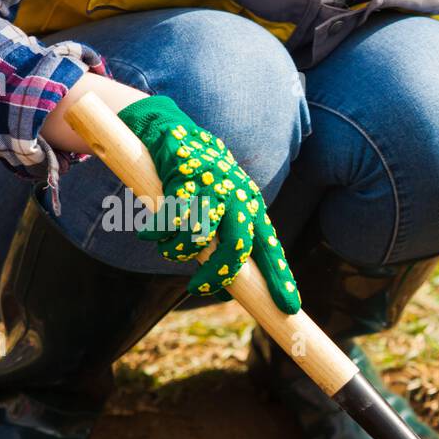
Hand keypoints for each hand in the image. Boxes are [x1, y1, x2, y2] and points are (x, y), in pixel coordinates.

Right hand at [116, 96, 300, 312]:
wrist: (170, 131)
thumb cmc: (198, 178)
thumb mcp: (222, 205)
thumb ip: (229, 238)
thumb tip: (229, 288)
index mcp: (250, 207)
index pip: (270, 248)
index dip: (280, 278)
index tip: (289, 307)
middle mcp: (237, 198)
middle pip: (235, 249)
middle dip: (217, 276)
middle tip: (199, 288)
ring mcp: (211, 188)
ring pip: (197, 239)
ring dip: (177, 251)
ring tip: (167, 247)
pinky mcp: (183, 180)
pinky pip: (170, 223)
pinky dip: (157, 235)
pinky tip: (149, 234)